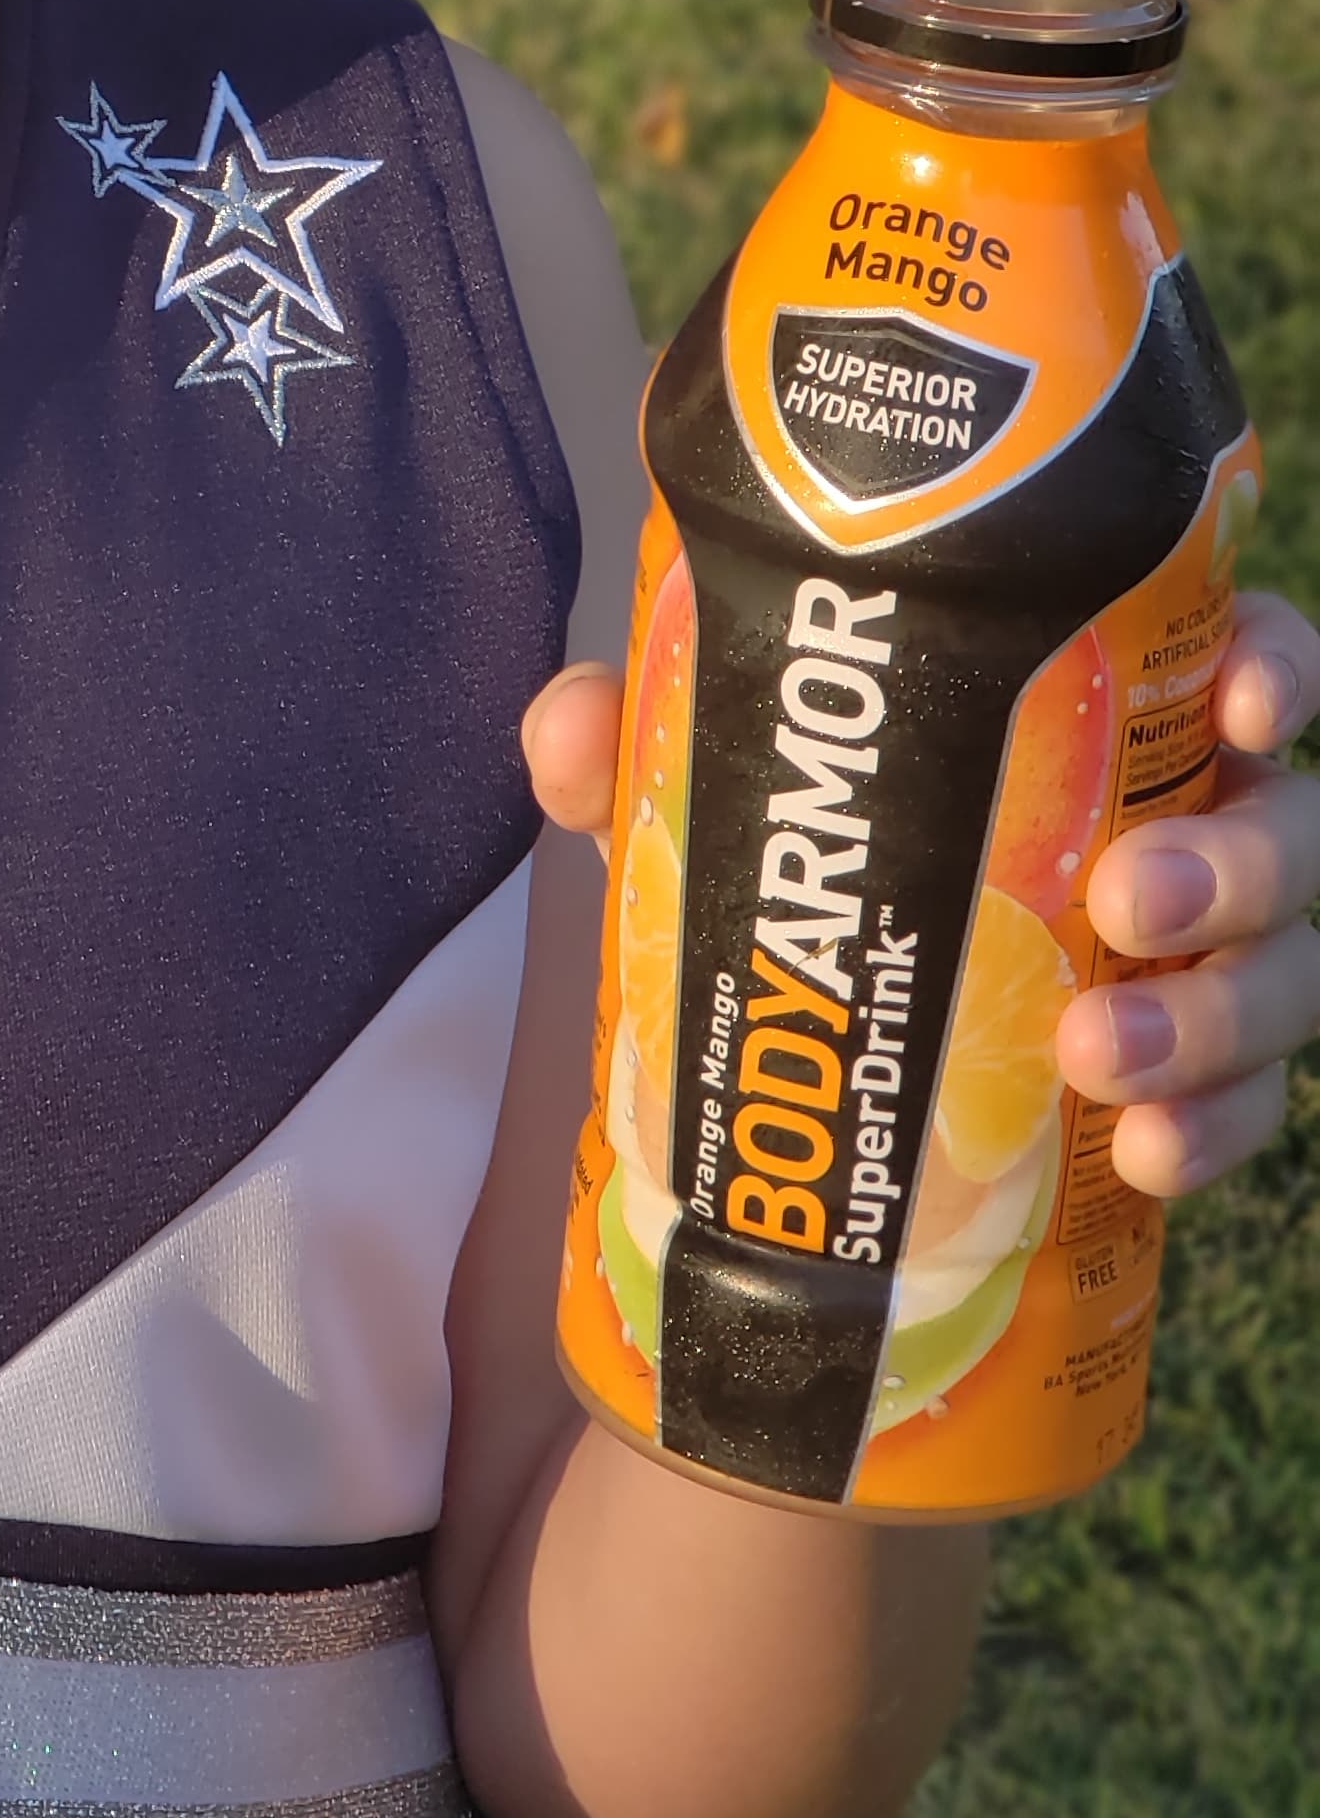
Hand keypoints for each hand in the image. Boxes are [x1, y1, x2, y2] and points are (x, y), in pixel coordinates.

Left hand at [519, 593, 1319, 1201]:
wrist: (817, 1060)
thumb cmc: (813, 864)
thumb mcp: (725, 798)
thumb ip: (644, 750)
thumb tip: (570, 722)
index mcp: (1116, 721)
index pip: (1249, 661)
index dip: (1279, 669)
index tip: (1245, 701)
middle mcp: (1195, 831)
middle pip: (1291, 832)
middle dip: (1231, 867)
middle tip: (1120, 900)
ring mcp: (1216, 966)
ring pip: (1288, 978)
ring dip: (1215, 1018)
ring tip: (1097, 1058)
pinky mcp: (1199, 1089)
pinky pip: (1247, 1116)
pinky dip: (1211, 1134)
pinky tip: (1146, 1157)